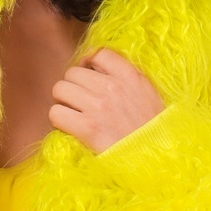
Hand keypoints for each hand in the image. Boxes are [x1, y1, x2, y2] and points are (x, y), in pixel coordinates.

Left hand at [49, 46, 163, 153]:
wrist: (154, 157)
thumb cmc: (152, 129)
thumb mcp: (147, 93)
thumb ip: (126, 76)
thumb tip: (93, 63)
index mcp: (130, 76)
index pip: (99, 53)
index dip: (88, 63)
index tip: (89, 75)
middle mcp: (111, 86)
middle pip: (73, 72)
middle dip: (74, 86)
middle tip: (80, 101)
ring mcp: (97, 106)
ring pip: (60, 89)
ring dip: (63, 102)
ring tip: (74, 113)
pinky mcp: (86, 128)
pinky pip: (56, 113)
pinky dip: (59, 120)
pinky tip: (70, 126)